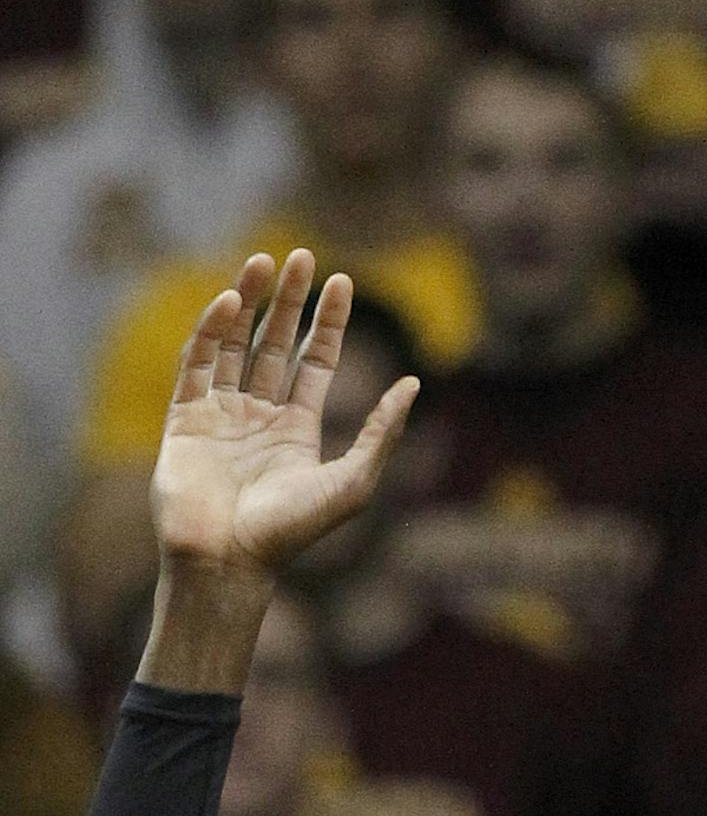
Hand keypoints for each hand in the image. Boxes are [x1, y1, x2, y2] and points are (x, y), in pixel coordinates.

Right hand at [152, 251, 419, 582]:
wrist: (230, 561)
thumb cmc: (292, 531)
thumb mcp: (353, 481)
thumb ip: (382, 431)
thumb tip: (414, 383)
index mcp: (297, 429)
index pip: (315, 361)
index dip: (328, 321)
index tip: (342, 280)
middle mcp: (258, 415)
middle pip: (275, 342)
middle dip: (289, 300)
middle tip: (302, 255)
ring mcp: (218, 414)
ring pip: (234, 343)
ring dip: (247, 301)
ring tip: (264, 261)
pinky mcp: (182, 419)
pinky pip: (196, 364)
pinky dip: (209, 331)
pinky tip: (228, 301)